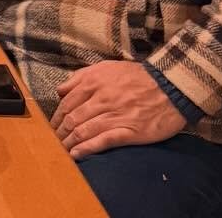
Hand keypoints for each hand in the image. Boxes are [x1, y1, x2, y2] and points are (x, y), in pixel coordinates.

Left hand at [51, 61, 185, 159]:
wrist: (170, 88)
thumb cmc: (137, 77)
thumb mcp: (106, 67)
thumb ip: (81, 77)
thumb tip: (60, 90)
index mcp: (93, 82)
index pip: (67, 102)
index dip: (57, 116)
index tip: (51, 126)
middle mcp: (100, 99)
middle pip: (72, 117)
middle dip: (59, 131)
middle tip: (52, 141)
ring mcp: (114, 116)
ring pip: (83, 130)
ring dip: (68, 142)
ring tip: (60, 150)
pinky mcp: (129, 131)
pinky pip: (103, 141)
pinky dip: (87, 148)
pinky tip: (76, 154)